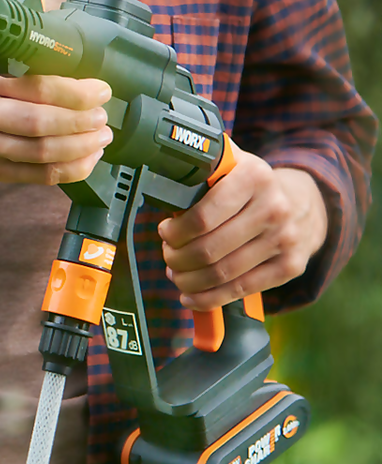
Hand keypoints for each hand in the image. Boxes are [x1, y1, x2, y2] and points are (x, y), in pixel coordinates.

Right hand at [0, 51, 113, 186]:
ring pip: (42, 152)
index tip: (100, 90)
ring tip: (101, 135)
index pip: (34, 86)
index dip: (75, 91)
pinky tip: (88, 157)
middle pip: (38, 122)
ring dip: (81, 146)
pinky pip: (39, 175)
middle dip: (81, 120)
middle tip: (102, 115)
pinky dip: (72, 169)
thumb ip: (14, 29)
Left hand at [158, 155, 327, 310]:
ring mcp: (285, 239)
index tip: (165, 232)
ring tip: (176, 275)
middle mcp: (274, 208)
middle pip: (209, 249)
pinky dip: (210, 298)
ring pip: (223, 273)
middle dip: (178, 258)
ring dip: (189, 280)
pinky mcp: (291, 266)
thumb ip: (197, 174)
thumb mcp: (227, 165)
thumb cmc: (247, 186)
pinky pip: (242, 289)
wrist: (302, 203)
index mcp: (252, 177)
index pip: (202, 218)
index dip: (175, 232)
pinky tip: (191, 296)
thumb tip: (162, 195)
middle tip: (168, 255)